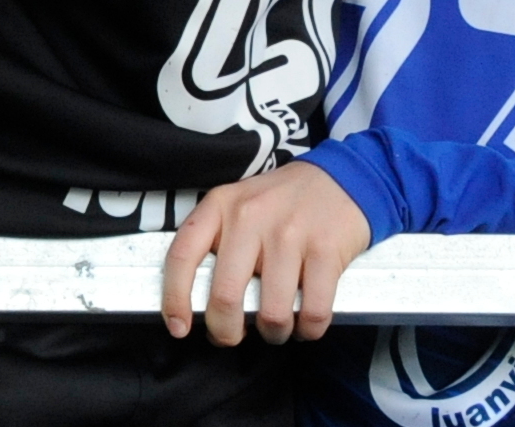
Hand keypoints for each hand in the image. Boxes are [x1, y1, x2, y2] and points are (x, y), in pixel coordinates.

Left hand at [160, 162, 370, 346]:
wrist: (340, 178)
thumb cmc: (282, 203)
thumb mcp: (238, 206)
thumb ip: (218, 243)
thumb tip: (203, 304)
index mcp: (220, 206)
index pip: (182, 255)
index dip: (174, 298)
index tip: (177, 327)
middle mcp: (250, 218)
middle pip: (225, 296)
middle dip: (227, 331)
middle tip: (234, 336)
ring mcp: (289, 234)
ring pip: (271, 313)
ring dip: (273, 333)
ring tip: (276, 327)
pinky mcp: (326, 251)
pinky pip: (313, 312)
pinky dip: (308, 330)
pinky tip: (305, 323)